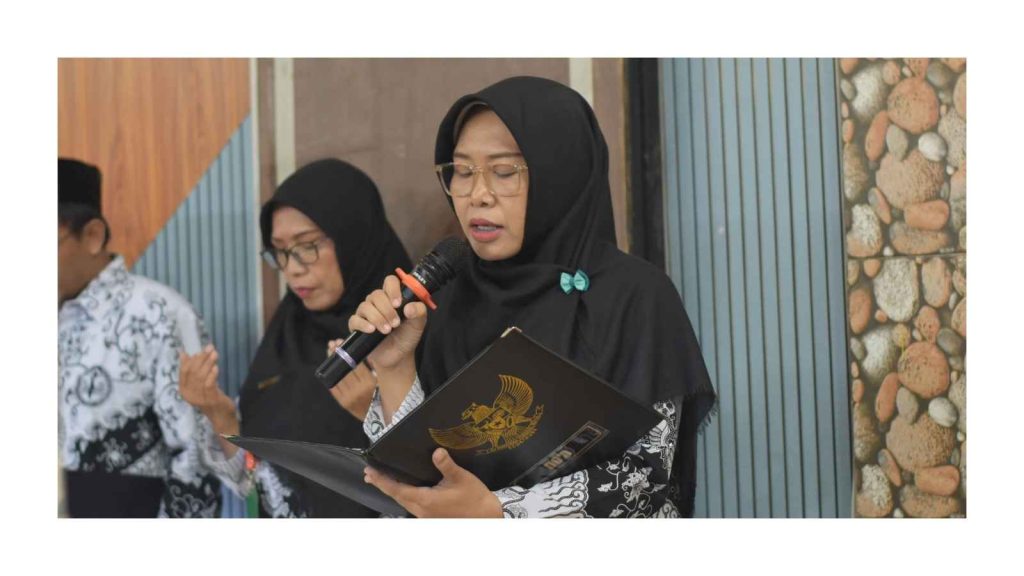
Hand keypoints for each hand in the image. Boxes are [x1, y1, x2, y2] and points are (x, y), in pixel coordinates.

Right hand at [178, 345, 233, 427]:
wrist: (221, 416)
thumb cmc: (210, 397)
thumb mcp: (199, 383)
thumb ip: (192, 370)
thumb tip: (183, 353)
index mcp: (184, 389)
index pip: (184, 371)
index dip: (191, 359)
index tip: (199, 350)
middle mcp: (189, 394)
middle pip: (193, 372)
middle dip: (201, 358)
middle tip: (210, 348)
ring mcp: (199, 398)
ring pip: (201, 377)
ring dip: (208, 363)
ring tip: (214, 354)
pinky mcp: (211, 400)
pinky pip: (209, 385)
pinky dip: (212, 374)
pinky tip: (216, 367)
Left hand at [327, 339, 376, 419]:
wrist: (376, 416)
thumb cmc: (379, 394)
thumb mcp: (379, 379)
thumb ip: (372, 366)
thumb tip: (362, 348)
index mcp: (369, 383)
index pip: (354, 363)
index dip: (346, 352)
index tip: (340, 343)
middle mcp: (358, 390)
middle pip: (344, 367)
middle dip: (336, 354)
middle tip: (332, 344)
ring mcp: (349, 397)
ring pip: (337, 375)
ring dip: (331, 362)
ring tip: (329, 351)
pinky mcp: (342, 402)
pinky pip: (333, 386)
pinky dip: (330, 375)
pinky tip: (328, 366)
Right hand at [347, 275, 427, 370]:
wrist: (398, 356)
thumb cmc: (407, 336)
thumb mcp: (418, 324)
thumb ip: (419, 312)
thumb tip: (408, 308)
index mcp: (392, 297)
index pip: (390, 281)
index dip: (393, 289)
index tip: (398, 304)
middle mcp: (378, 302)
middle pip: (376, 295)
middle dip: (387, 310)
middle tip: (396, 324)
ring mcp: (366, 313)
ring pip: (365, 306)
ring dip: (377, 318)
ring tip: (387, 330)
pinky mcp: (357, 326)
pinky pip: (354, 319)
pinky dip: (363, 324)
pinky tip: (372, 330)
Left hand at [363, 448, 502, 517]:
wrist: (486, 517)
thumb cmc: (474, 498)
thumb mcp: (461, 478)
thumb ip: (447, 465)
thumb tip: (436, 452)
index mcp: (425, 500)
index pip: (397, 489)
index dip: (382, 480)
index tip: (370, 472)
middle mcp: (421, 510)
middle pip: (396, 496)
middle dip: (382, 484)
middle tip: (369, 473)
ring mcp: (425, 515)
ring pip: (403, 501)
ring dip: (391, 489)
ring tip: (381, 479)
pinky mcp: (431, 516)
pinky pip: (411, 504)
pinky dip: (403, 494)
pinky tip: (404, 488)